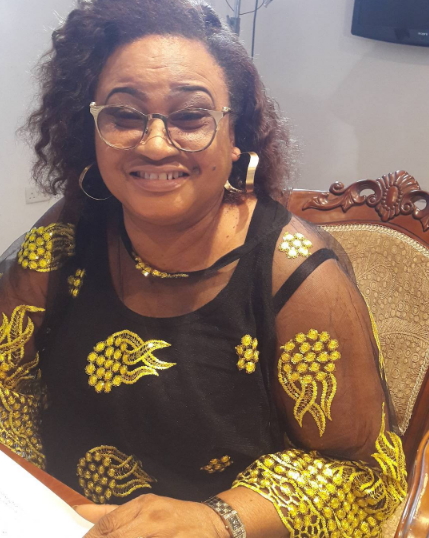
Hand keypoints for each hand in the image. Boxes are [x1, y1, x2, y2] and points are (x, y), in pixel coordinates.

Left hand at [77, 493, 228, 537]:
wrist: (211, 523)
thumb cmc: (174, 514)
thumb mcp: (146, 505)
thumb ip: (112, 511)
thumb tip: (80, 510)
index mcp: (144, 505)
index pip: (109, 523)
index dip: (92, 537)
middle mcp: (153, 520)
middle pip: (116, 537)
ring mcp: (165, 536)